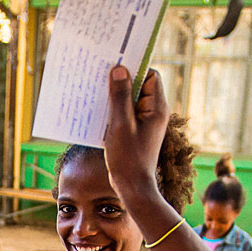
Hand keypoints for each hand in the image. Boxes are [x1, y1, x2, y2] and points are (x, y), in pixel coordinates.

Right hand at [102, 67, 171, 202]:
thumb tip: (120, 70)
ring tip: (95, 92)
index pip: (150, 75)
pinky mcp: (135, 131)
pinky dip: (112, 110)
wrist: (133, 188)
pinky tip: (97, 111)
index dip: (134, 67)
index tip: (115, 62)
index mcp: (156, 108)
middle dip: (120, 79)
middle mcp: (153, 112)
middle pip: (138, 85)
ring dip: (113, 95)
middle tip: (100, 74)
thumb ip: (120, 96)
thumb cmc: (129, 159)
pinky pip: (124, 112)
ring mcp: (144, 122)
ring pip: (129, 99)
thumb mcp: (121, 125)